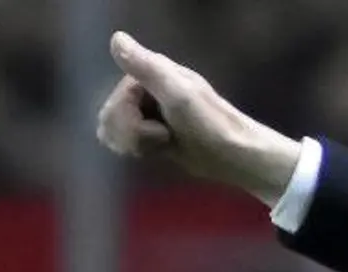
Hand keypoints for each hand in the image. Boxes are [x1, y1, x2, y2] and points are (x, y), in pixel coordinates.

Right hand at [95, 31, 300, 206]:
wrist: (236, 156)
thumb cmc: (211, 124)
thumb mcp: (178, 94)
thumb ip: (147, 68)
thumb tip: (117, 39)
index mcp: (152, 73)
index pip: (115, 98)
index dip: (129, 118)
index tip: (157, 126)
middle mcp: (147, 89)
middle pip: (110, 115)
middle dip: (132, 133)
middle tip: (164, 137)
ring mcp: (149, 111)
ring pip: (114, 129)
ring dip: (135, 142)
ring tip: (164, 144)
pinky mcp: (153, 132)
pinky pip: (125, 141)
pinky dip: (138, 149)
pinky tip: (160, 150)